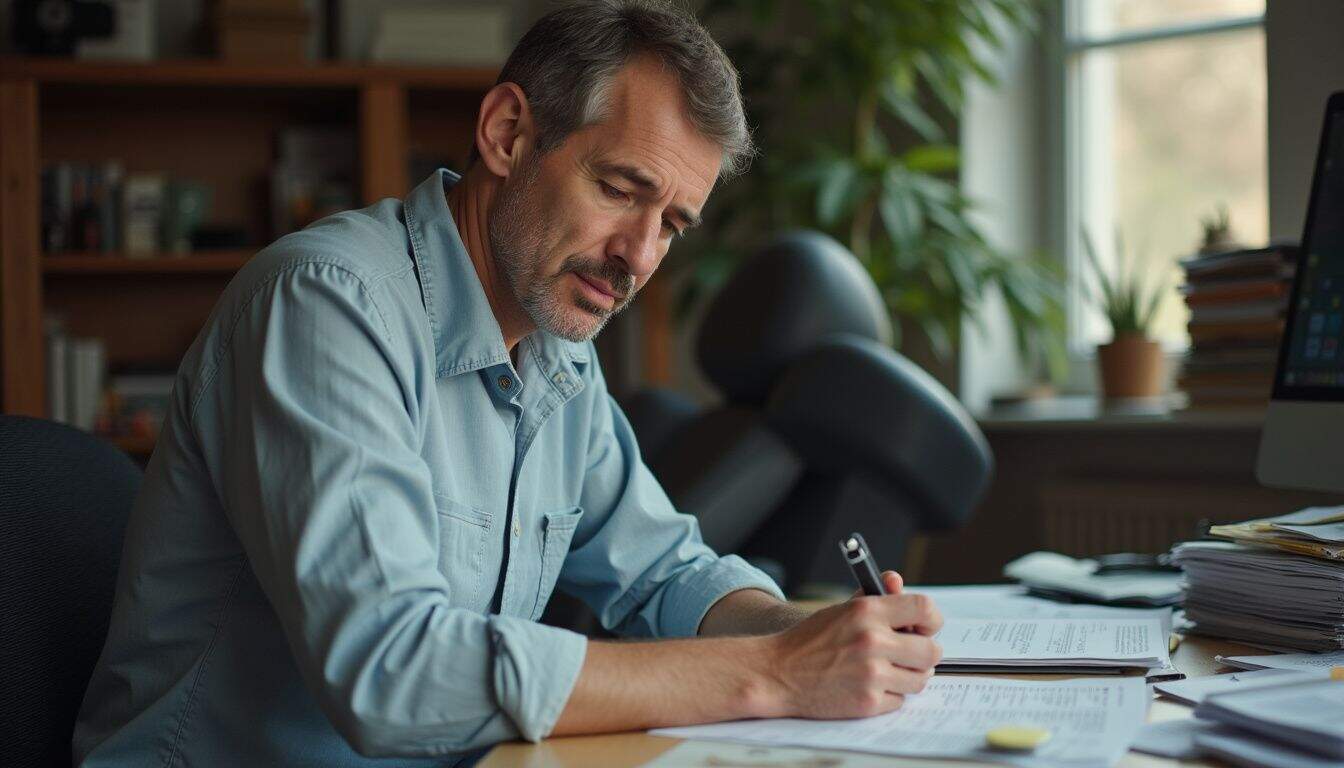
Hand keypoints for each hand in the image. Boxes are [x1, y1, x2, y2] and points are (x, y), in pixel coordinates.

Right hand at [761, 571, 942, 719]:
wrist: (777, 672)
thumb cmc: (809, 640)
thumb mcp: (840, 610)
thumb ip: (874, 596)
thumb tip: (897, 581)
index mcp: (866, 611)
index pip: (924, 609)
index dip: (930, 620)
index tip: (925, 628)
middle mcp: (872, 640)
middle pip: (931, 651)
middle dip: (923, 654)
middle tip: (910, 655)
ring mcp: (871, 674)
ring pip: (920, 679)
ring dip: (908, 677)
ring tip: (886, 671)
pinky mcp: (867, 702)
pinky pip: (900, 701)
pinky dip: (888, 696)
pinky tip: (867, 686)